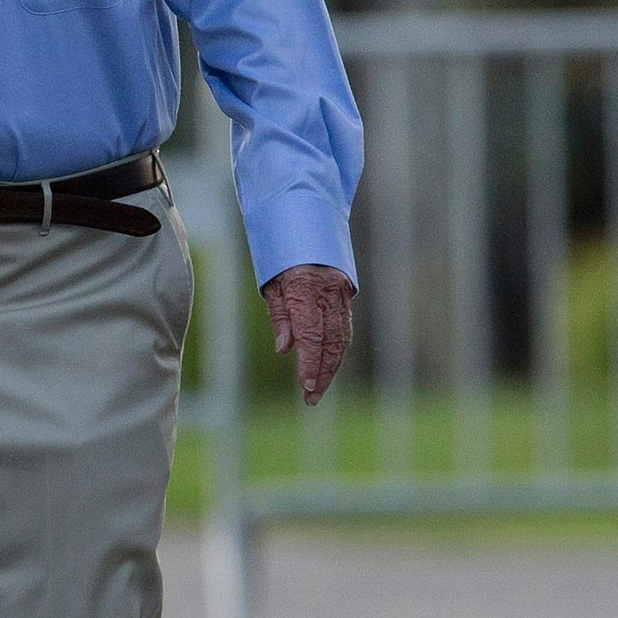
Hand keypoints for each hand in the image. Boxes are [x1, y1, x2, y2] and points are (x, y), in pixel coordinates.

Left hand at [262, 264, 353, 404]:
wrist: (306, 219)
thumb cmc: (280, 253)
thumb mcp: (271, 283)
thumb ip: (280, 316)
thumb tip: (285, 349)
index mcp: (305, 288)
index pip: (310, 335)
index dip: (310, 363)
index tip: (306, 386)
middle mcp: (328, 291)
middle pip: (330, 342)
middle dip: (322, 373)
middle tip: (311, 398)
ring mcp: (340, 292)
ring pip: (341, 337)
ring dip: (332, 366)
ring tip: (319, 389)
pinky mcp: (346, 293)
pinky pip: (344, 326)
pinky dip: (338, 348)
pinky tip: (329, 365)